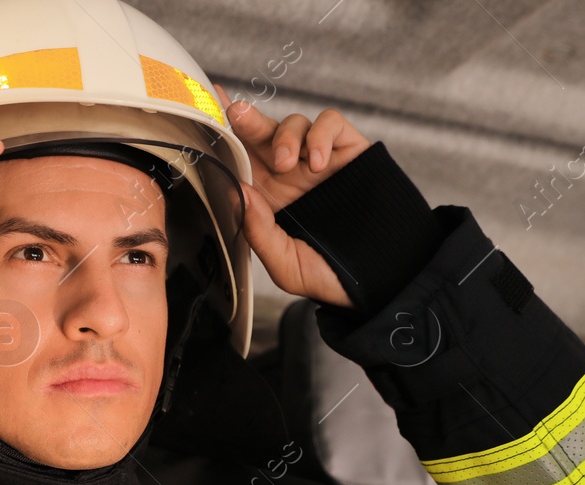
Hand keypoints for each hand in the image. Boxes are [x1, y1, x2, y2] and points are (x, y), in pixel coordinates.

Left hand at [213, 84, 371, 307]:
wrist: (378, 278)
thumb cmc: (330, 274)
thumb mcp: (286, 264)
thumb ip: (259, 232)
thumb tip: (240, 192)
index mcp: (268, 195)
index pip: (240, 158)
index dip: (223, 133)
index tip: (206, 107)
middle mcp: (290, 172)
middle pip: (262, 133)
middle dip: (247, 119)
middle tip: (238, 114)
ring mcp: (319, 159)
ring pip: (294, 123)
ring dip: (286, 136)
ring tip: (289, 165)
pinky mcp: (349, 151)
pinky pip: (331, 124)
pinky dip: (321, 135)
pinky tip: (319, 162)